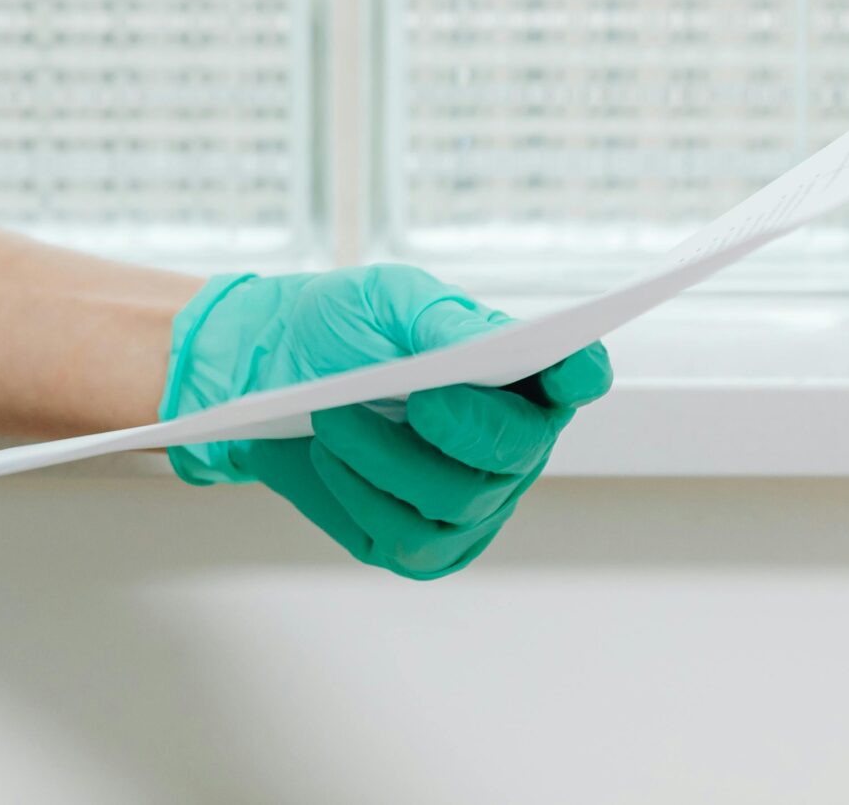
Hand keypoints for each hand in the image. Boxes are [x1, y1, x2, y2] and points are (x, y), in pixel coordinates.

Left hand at [161, 266, 610, 580]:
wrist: (269, 377)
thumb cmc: (342, 330)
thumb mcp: (383, 300)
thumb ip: (438, 319)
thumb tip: (481, 346)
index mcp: (518, 374)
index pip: (576, 376)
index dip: (579, 374)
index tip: (568, 369)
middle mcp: (510, 446)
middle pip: (520, 450)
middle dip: (470, 426)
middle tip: (420, 400)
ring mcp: (473, 504)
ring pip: (454, 499)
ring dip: (385, 458)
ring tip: (331, 418)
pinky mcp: (425, 548)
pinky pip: (407, 537)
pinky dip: (360, 494)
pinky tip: (329, 456)